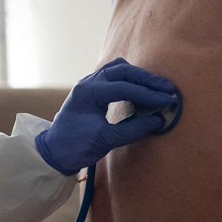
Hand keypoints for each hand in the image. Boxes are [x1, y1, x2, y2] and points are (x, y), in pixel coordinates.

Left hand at [36, 58, 177, 174]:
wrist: (54, 153)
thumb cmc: (75, 147)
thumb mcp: (106, 140)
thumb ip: (133, 129)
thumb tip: (158, 120)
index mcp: (88, 92)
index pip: (124, 87)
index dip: (148, 94)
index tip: (166, 101)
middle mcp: (88, 82)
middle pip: (123, 70)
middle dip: (147, 80)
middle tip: (168, 89)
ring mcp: (88, 83)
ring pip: (118, 69)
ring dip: (138, 76)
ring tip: (157, 88)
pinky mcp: (92, 89)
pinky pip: (113, 76)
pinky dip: (129, 79)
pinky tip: (140, 89)